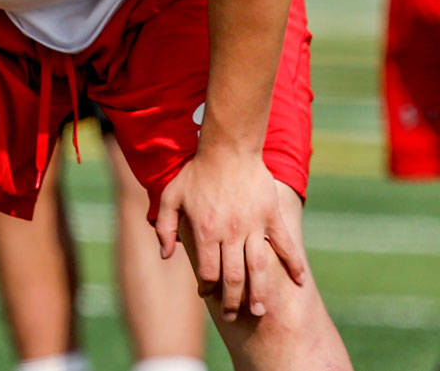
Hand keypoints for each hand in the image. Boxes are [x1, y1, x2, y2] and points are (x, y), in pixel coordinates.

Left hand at [154, 149, 305, 323]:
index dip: (207, 287)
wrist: (228, 149)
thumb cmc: (197, 173)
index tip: (207, 294)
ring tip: (260, 311)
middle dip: (233, 301)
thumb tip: (166, 255)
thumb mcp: (171, 196)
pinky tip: (300, 282)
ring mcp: (254, 226)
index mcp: (206, 230)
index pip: (208, 271)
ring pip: (258, 269)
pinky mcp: (272, 217)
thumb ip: (164, 226)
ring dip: (260, 294)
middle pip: (234, 277)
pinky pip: (285, 246)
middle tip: (233, 315)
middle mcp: (231, 233)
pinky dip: (295, 265)